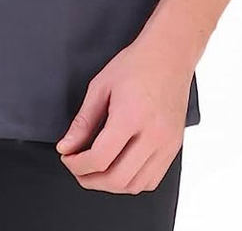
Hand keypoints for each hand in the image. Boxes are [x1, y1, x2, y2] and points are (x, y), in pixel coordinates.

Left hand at [56, 38, 192, 193]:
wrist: (169, 55)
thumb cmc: (136, 65)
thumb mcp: (100, 86)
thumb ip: (83, 122)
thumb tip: (66, 147)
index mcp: (131, 116)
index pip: (100, 158)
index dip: (77, 165)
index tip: (67, 158)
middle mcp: (153, 134)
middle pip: (117, 179)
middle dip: (90, 180)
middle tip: (76, 168)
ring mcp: (167, 143)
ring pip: (135, 185)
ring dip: (111, 185)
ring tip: (95, 171)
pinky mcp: (174, 147)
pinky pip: (152, 180)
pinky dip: (132, 182)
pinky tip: (119, 169)